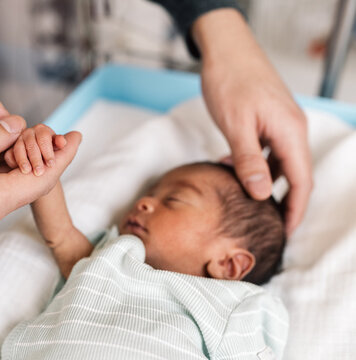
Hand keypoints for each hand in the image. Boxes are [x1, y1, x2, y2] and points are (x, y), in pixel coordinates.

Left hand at [193, 9, 312, 234]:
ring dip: (264, 184)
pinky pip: (265, 150)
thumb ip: (248, 159)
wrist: (226, 47)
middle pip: (294, 175)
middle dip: (282, 202)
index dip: (295, 210)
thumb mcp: (236, 124)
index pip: (301, 181)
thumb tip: (261, 193)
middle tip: (266, 226)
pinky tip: (230, 169)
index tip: (284, 234)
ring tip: (247, 204)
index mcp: (290, 132)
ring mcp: (280, 124)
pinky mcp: (266, 119)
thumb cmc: (230, 80)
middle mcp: (291, 130)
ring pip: (278, 164)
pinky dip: (252, 164)